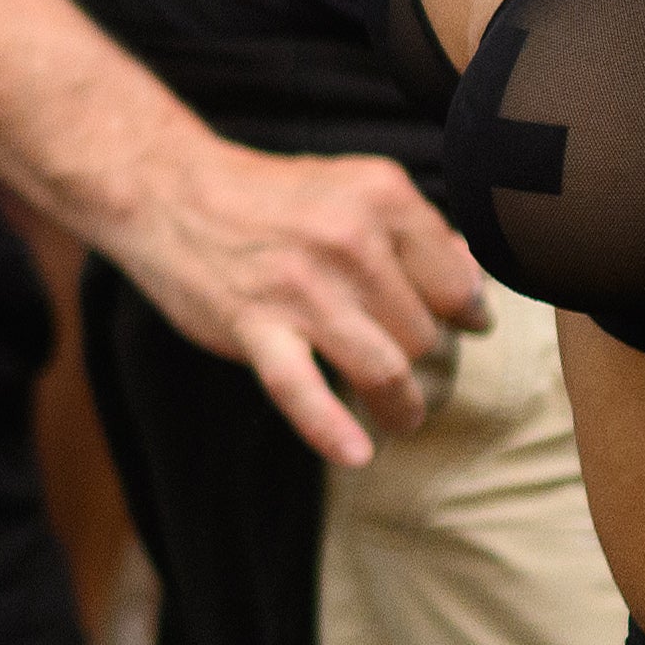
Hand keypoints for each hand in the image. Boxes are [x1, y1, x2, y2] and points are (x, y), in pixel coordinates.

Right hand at [93, 134, 488, 468]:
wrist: (169, 190)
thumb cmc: (269, 197)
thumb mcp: (351, 190)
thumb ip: (414, 233)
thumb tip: (475, 278)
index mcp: (382, 197)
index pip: (457, 283)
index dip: (463, 313)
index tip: (459, 328)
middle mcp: (350, 239)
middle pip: (424, 333)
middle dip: (421, 357)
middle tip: (405, 362)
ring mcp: (301, 286)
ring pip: (386, 368)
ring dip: (403, 405)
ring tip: (402, 417)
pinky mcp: (254, 324)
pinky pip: (301, 389)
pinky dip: (331, 429)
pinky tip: (356, 455)